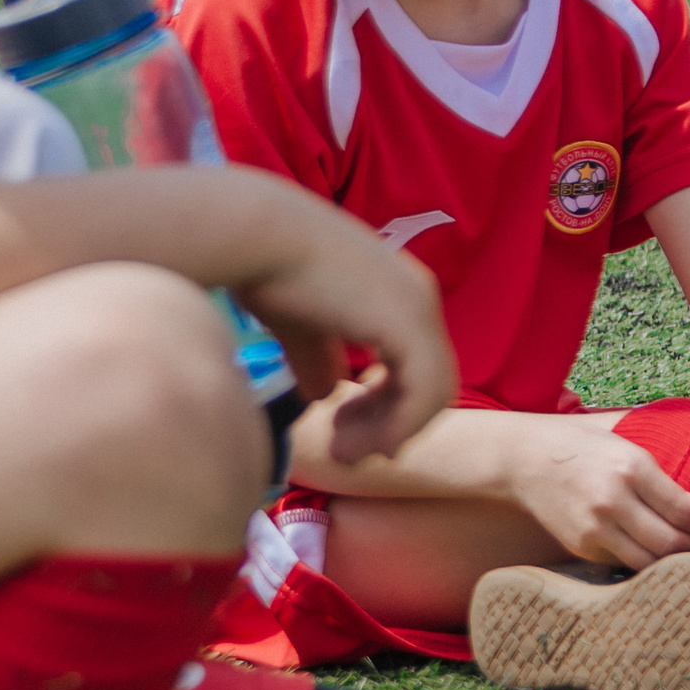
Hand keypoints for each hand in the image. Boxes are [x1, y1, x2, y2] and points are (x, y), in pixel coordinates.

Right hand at [232, 234, 453, 464]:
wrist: (256, 237)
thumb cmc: (267, 268)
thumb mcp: (300, 324)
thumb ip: (318, 357)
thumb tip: (324, 393)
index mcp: (396, 292)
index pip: (415, 364)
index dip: (388, 408)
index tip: (344, 433)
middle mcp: (417, 296)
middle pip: (429, 382)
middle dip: (391, 424)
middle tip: (348, 453)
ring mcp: (418, 307)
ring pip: (432, 393)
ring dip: (390, 432)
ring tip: (344, 451)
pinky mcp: (408, 322)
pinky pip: (423, 393)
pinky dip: (398, 426)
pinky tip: (360, 442)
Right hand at [513, 424, 689, 570]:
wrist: (526, 459)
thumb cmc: (585, 448)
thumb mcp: (630, 451)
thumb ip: (669, 483)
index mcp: (631, 469)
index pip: (683, 511)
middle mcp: (613, 501)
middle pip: (671, 544)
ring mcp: (594, 529)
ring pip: (650, 563)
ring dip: (673, 559)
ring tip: (681, 543)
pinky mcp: (581, 546)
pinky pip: (624, 563)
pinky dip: (644, 559)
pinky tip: (650, 545)